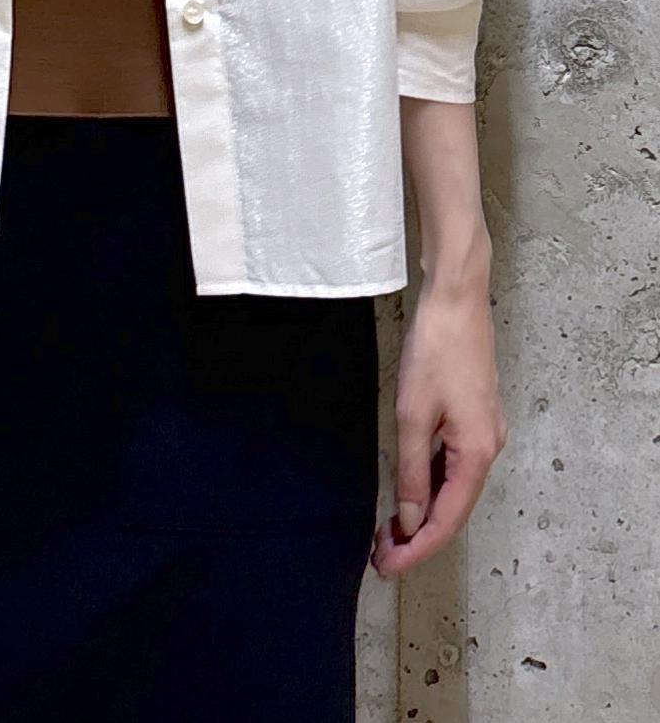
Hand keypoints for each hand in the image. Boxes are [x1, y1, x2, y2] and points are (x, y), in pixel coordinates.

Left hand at [370, 276, 507, 577]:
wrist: (457, 299)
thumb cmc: (435, 351)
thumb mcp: (414, 414)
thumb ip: (413, 471)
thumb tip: (412, 521)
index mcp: (478, 454)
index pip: (447, 520)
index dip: (416, 549)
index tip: (386, 568)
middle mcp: (489, 448)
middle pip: (454, 509)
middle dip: (417, 537)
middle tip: (380, 555)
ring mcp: (484, 431)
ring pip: (454, 487)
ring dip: (423, 512)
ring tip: (387, 531)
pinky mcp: (475, 415)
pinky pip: (454, 464)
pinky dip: (430, 484)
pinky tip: (408, 491)